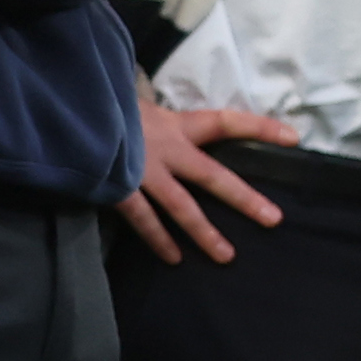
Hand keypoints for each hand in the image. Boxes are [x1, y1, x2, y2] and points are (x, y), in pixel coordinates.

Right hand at [118, 96, 298, 263]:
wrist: (67, 109)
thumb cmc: (107, 104)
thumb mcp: (139, 101)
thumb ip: (158, 115)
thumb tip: (167, 123)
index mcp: (176, 123)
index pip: (227, 121)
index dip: (261, 128)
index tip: (294, 137)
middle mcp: (166, 148)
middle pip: (214, 175)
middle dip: (244, 198)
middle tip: (274, 219)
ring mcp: (143, 171)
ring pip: (181, 207)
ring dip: (204, 233)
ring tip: (226, 256)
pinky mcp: (118, 187)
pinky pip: (143, 219)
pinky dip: (157, 239)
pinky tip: (173, 259)